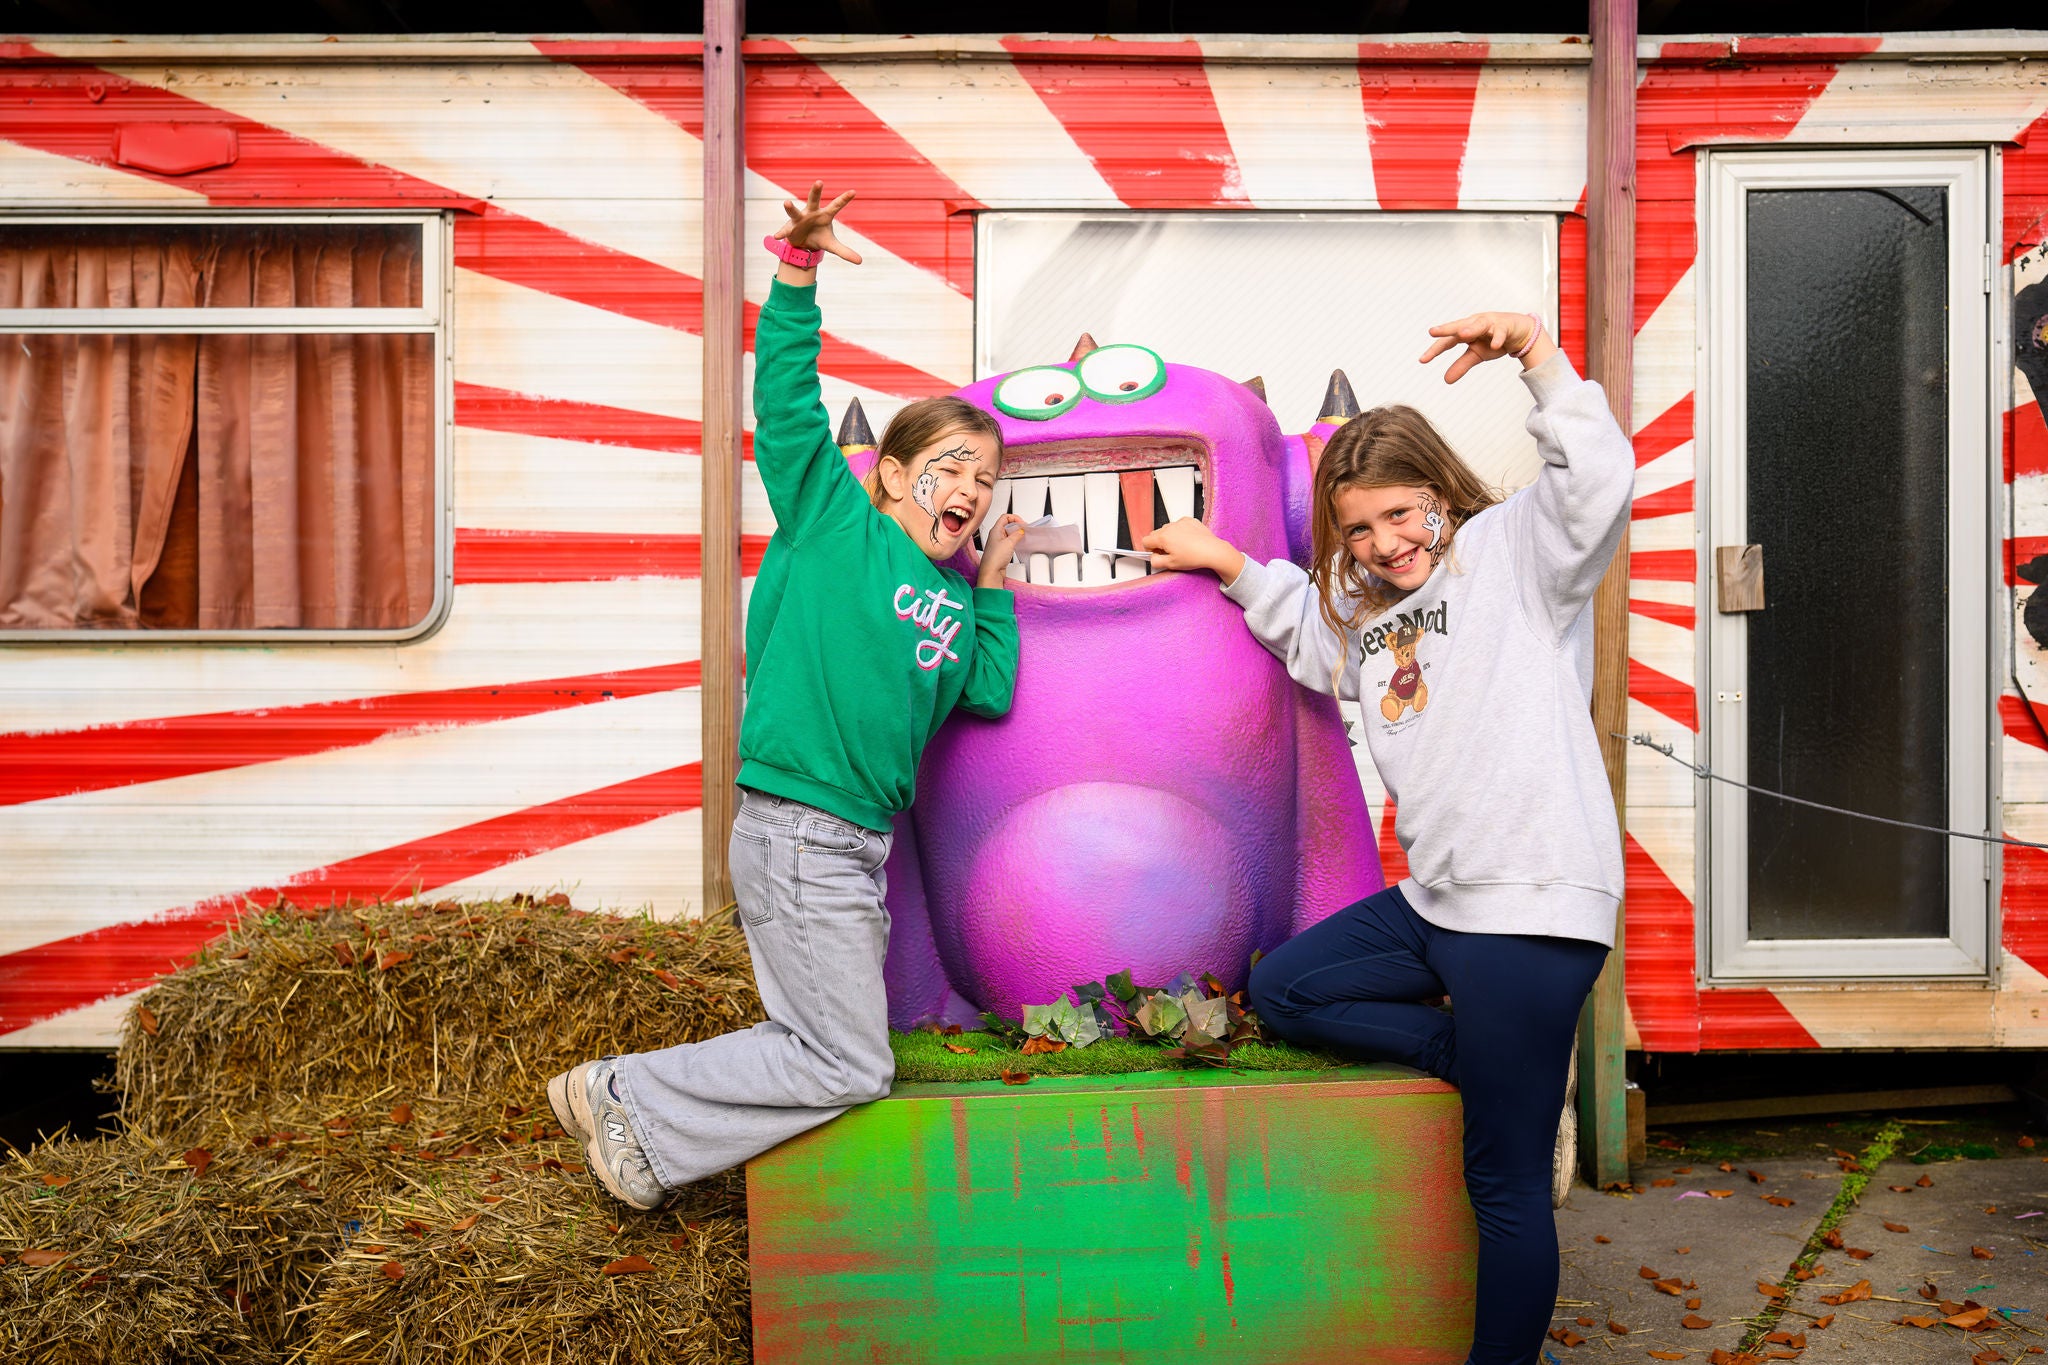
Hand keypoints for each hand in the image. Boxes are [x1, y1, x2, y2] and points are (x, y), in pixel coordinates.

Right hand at [775, 181, 863, 265]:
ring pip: (795, 212)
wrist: (803, 243)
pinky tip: (777, 236)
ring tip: (787, 203)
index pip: (836, 206)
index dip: (844, 199)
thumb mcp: (832, 245)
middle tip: (819, 181)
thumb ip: (845, 251)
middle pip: (813, 200)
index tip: (854, 192)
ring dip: (790, 208)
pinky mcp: (790, 228)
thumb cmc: (819, 238)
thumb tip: (860, 261)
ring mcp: (799, 219)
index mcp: (824, 215)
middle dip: (815, 191)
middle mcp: (811, 213)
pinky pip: (785, 230)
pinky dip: (781, 233)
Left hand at [977, 514, 1026, 587]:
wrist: (991, 571)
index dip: (1015, 518)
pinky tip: (1018, 544)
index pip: (1005, 517)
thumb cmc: (995, 558)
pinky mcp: (1001, 550)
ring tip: (1022, 536)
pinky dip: (1015, 540)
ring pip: (1008, 533)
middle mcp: (996, 535)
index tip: (1022, 523)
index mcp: (995, 530)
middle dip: (1017, 525)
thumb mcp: (1009, 543)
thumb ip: (1016, 535)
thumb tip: (1021, 530)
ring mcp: (998, 542)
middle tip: (1024, 529)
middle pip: (1007, 524)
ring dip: (1016, 533)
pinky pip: (1009, 541)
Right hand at [1143, 517, 1245, 582]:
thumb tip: (1152, 558)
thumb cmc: (1194, 557)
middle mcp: (1170, 527)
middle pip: (1156, 534)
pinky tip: (1188, 540)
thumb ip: (1156, 562)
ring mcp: (1180, 522)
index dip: (1150, 549)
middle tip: (1170, 552)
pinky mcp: (1189, 521)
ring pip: (1167, 529)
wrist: (1212, 551)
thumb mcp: (1171, 565)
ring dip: (1170, 536)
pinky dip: (1180, 531)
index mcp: (1163, 537)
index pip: (1146, 540)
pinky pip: (1179, 525)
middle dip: (1159, 543)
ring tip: (1181, 547)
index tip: (1157, 554)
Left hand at [1419, 311, 1551, 382]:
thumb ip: (1461, 365)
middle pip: (1458, 327)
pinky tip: (1494, 345)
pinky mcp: (1505, 325)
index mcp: (1464, 331)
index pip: (1447, 342)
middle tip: (1433, 332)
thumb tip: (1445, 380)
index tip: (1422, 360)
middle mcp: (1474, 324)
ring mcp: (1490, 322)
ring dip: (1471, 329)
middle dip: (1446, 329)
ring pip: (1478, 324)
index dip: (1434, 350)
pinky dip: (1497, 338)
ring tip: (1462, 335)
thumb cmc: (1493, 340)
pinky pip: (1500, 332)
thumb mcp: (1476, 354)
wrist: (1519, 331)